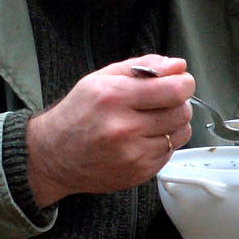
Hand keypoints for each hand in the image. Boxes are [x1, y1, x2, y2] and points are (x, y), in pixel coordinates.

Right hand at [24, 55, 194, 208]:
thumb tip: (178, 66)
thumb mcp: (102, 78)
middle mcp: (124, 128)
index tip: (180, 82)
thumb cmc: (78, 113)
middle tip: (162, 102)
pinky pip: (170, 152)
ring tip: (151, 121)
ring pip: (181, 134)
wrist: (53, 155)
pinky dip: (163, 143)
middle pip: (182, 112)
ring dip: (173, 124)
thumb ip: (143, 66)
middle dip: (178, 103)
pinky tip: (142, 139)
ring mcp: (133, 154)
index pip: (174, 90)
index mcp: (114, 97)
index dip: (184, 83)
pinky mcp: (139, 173)